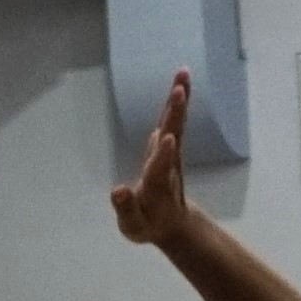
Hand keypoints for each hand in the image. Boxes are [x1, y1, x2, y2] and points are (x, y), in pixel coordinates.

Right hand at [109, 71, 193, 250]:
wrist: (172, 221)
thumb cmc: (147, 224)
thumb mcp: (133, 226)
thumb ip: (126, 209)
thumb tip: (117, 191)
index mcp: (156, 186)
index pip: (160, 169)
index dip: (163, 155)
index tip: (167, 138)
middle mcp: (167, 165)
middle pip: (172, 137)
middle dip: (175, 115)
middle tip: (180, 90)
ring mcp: (170, 153)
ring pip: (175, 123)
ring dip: (179, 99)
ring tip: (183, 74)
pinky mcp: (170, 145)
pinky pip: (173, 119)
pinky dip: (177, 101)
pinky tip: (180, 82)